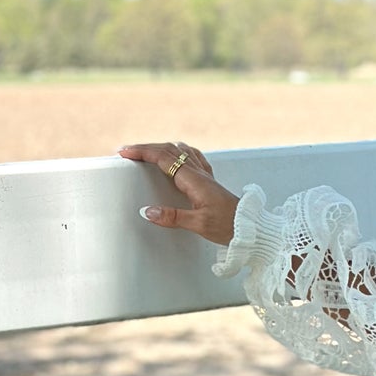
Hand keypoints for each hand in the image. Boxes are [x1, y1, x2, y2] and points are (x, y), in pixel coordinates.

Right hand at [118, 140, 239, 246]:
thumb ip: (173, 217)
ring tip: (145, 152)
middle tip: (127, 152)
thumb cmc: (229, 226)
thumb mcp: (199, 224)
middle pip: (169, 150)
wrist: (251, 228)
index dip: (142, 152)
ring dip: (160, 148)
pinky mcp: (209, 181)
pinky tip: (177, 154)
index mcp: (194, 179)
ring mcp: (205, 175)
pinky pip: (192, 157)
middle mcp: (199, 173)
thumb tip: (148, 212)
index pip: (163, 158)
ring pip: (179, 151)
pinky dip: (178, 152)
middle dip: (145, 148)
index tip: (125, 152)